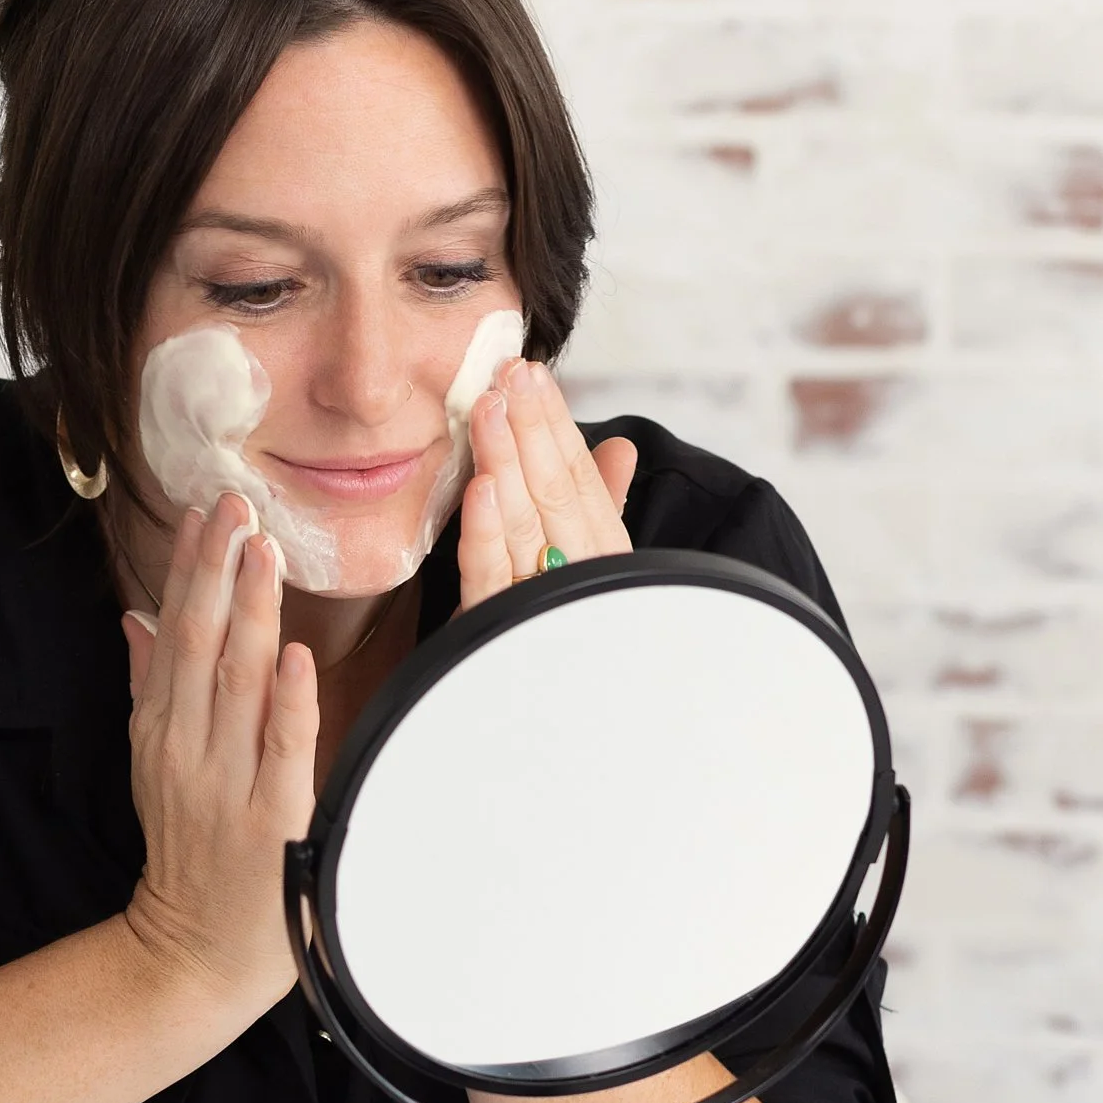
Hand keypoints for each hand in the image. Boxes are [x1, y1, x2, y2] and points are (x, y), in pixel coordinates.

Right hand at [121, 493, 318, 1018]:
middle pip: (198, 643)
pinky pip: (279, 751)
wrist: (193, 956)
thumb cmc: (190, 854)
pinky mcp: (269, 822)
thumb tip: (135, 617)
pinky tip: (294, 653)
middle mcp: (185, 749)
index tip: (204, 510)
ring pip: (236, 683)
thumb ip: (149, 687)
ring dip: (251, 612)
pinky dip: (286, 702)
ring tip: (264, 549)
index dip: (187, 568)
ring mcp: (225, 785)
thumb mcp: (154, 764)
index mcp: (159, 730)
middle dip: (217, 570)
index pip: (172, 631)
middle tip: (237, 503)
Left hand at [458, 358, 637, 610]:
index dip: (556, 425)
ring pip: (523, 524)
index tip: (532, 374)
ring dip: (507, 461)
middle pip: (554, 493)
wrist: (562, 730)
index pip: (578, 481)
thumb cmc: (568, 635)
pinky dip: (488, 532)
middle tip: (510, 372)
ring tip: (490, 408)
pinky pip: (491, 579)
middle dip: (533, 429)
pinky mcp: (495, 635)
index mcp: (598, 560)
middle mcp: (577, 580)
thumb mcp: (588, 564)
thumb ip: (602, 504)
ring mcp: (538, 607)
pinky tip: (482, 488)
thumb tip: (619, 447)